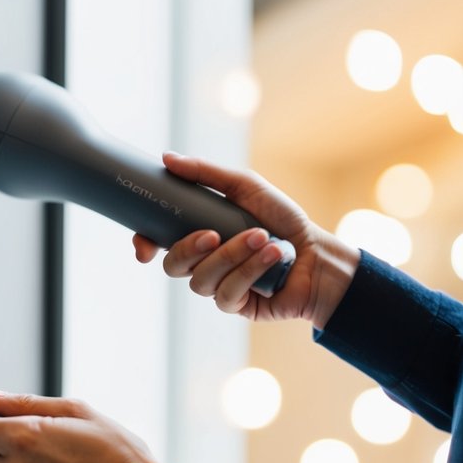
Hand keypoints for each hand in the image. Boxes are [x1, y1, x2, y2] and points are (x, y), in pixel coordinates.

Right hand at [133, 152, 358, 328]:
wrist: (317, 252)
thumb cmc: (282, 219)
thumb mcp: (246, 187)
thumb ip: (206, 174)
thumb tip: (167, 158)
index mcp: (198, 235)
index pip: (158, 243)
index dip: (144, 245)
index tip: (146, 246)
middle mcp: (203, 262)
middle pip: (172, 265)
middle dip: (190, 249)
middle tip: (215, 234)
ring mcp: (217, 286)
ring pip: (200, 279)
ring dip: (232, 256)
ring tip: (262, 238)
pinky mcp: (235, 304)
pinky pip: (226, 293)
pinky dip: (250, 271)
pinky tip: (271, 257)